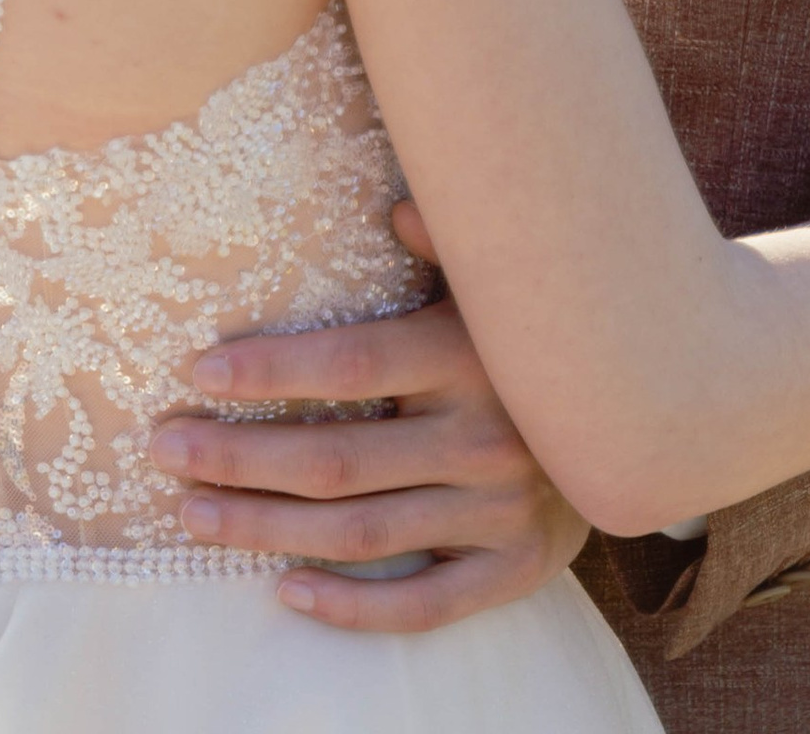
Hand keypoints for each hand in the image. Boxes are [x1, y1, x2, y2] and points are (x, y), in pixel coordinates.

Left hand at [152, 202, 588, 631]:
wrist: (646, 415)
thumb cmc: (536, 333)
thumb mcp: (499, 276)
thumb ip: (447, 240)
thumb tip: (394, 202)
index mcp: (469, 355)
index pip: (350, 365)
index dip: (269, 371)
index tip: (196, 373)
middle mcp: (485, 438)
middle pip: (337, 459)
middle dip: (238, 456)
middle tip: (164, 448)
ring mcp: (501, 513)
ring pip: (361, 533)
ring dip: (265, 528)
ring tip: (192, 514)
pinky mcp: (516, 571)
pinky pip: (423, 604)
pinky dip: (352, 606)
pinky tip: (285, 590)